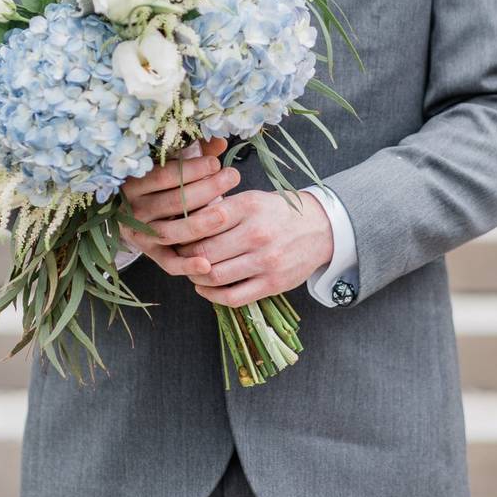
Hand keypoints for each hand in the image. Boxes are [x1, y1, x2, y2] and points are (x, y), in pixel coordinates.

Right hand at [120, 137, 240, 277]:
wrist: (140, 213)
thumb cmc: (164, 182)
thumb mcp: (173, 162)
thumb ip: (195, 150)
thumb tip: (221, 141)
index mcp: (132, 183)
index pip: (162, 176)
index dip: (190, 169)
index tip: (216, 163)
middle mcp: (133, 210)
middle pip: (172, 203)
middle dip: (206, 189)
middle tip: (232, 177)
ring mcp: (141, 235)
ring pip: (172, 232)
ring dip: (201, 224)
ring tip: (226, 214)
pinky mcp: (152, 255)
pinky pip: (169, 263)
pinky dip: (187, 266)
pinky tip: (207, 264)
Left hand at [174, 190, 334, 307]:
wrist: (320, 228)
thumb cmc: (277, 213)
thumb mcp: (251, 199)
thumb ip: (220, 209)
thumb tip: (181, 222)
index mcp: (248, 207)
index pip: (201, 223)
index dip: (182, 233)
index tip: (176, 235)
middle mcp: (256, 234)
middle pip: (202, 252)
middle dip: (184, 256)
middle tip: (178, 255)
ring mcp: (265, 261)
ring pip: (214, 276)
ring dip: (195, 276)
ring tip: (192, 270)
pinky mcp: (272, 284)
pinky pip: (232, 297)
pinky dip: (211, 295)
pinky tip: (204, 287)